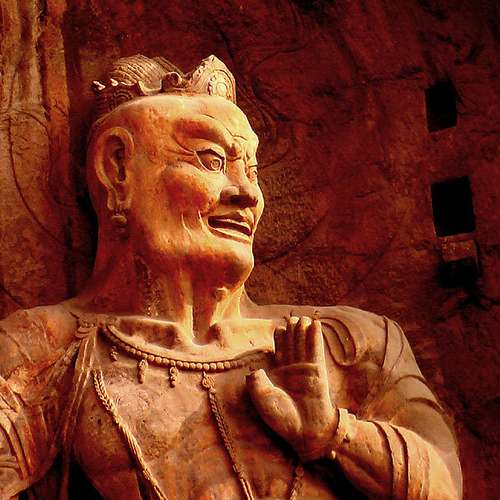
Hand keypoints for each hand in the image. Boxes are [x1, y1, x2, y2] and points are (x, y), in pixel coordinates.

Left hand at [246, 316, 338, 461]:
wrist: (304, 431)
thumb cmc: (282, 418)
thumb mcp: (262, 399)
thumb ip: (255, 383)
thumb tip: (254, 370)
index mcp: (279, 375)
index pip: (279, 352)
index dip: (280, 340)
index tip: (279, 328)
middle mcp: (292, 371)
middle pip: (292, 345)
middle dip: (292, 332)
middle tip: (292, 318)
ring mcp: (305, 370)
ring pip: (302, 345)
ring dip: (302, 331)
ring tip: (302, 318)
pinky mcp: (317, 371)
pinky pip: (314, 350)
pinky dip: (314, 337)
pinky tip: (315, 325)